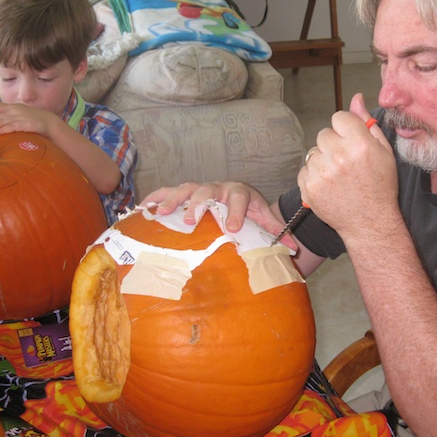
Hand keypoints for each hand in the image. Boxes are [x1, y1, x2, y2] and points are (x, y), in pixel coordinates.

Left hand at [0, 101, 54, 136]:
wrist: (49, 122)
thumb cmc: (32, 117)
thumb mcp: (17, 109)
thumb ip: (3, 107)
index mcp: (10, 107)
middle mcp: (13, 111)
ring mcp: (19, 117)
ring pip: (1, 121)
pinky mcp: (25, 125)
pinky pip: (12, 127)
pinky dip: (4, 130)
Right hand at [141, 182, 295, 249]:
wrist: (239, 196)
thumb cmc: (251, 210)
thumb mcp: (264, 219)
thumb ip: (276, 232)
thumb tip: (293, 249)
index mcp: (240, 193)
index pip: (240, 199)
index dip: (237, 212)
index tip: (233, 228)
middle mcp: (218, 187)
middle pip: (207, 190)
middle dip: (198, 204)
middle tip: (190, 220)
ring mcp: (200, 188)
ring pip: (185, 189)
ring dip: (173, 200)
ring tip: (162, 213)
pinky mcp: (185, 192)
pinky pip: (167, 191)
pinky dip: (154, 198)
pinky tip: (142, 209)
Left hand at [299, 94, 395, 239]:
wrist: (370, 222)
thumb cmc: (380, 187)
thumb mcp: (384, 152)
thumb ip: (368, 123)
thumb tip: (356, 98)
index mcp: (359, 144)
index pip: (339, 117)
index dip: (345, 129)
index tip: (351, 142)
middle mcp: (338, 156)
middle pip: (324, 134)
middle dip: (333, 144)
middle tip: (346, 163)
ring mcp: (321, 172)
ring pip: (313, 152)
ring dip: (323, 160)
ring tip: (338, 176)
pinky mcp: (309, 187)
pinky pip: (305, 169)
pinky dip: (314, 176)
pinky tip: (329, 186)